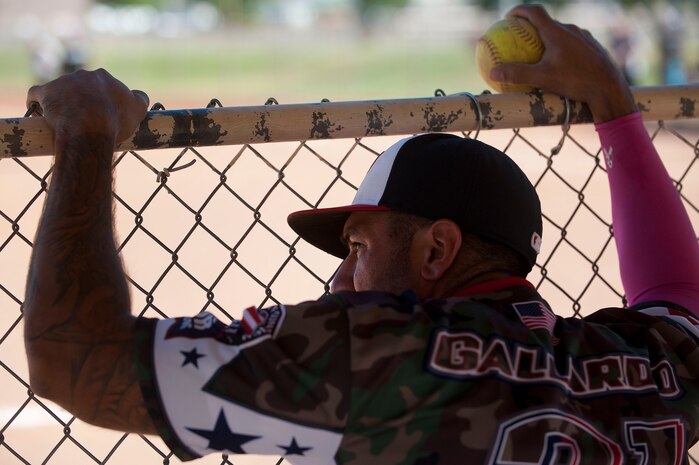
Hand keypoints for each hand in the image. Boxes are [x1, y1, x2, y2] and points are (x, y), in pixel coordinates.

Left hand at [26, 69, 148, 145]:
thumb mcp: (138, 110)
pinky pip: (37, 93)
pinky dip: (37, 101)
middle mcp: (82, 74)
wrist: (89, 127)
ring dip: (63, 102)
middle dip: (84, 100)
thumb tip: (138, 96)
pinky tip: (38, 110)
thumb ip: (140, 99)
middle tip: (86, 120)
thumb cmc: (115, 120)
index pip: (104, 87)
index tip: (104, 116)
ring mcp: (62, 82)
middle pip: (82, 87)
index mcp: (103, 77)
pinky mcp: (45, 91)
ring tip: (65, 121)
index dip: (104, 102)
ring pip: (61, 91)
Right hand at [489, 4, 635, 122]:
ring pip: (562, 34)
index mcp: (557, 32)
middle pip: (548, 23)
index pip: (535, 12)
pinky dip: (561, 50)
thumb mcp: (543, 79)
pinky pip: (573, 45)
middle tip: (519, 36)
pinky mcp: (593, 48)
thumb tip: (493, 72)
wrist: (609, 87)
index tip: (508, 17)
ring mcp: (584, 38)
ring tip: (539, 53)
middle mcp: (571, 30)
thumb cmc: (576, 81)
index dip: (519, 11)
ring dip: (548, 39)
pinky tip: (559, 65)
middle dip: (532, 27)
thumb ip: (517, 74)